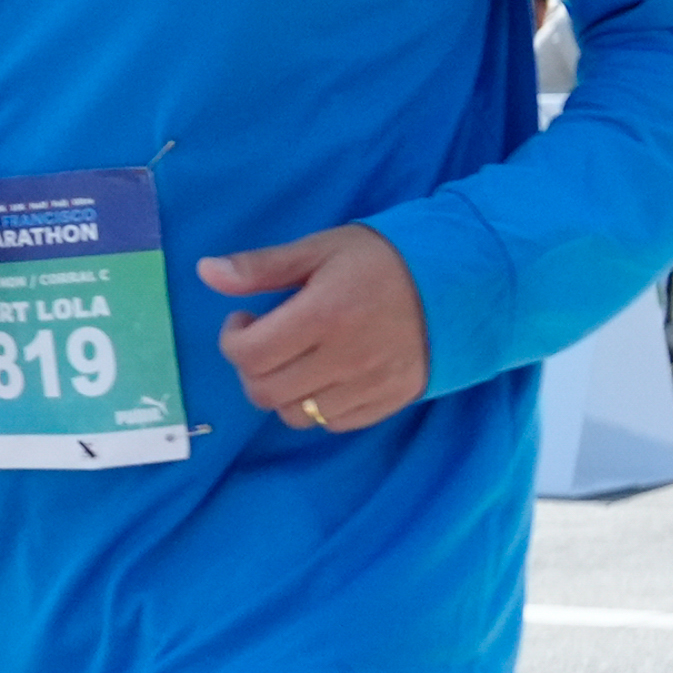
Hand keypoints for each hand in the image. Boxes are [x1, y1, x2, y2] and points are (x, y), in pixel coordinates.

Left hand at [198, 224, 427, 431]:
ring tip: (295, 358)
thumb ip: (261, 266)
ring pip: (295, 415)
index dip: (232, 339)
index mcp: (325, 315)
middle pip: (264, 392)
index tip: (246, 318)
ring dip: (281, 390)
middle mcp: (347, 358)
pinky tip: (324, 374)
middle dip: (251, 368)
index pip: (249, 354)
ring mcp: (371, 385)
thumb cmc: (385, 259)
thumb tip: (205, 272)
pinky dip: (316, 405)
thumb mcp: (321, 249)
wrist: (467, 279)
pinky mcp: (391, 401)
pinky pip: (333, 423)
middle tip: (266, 340)